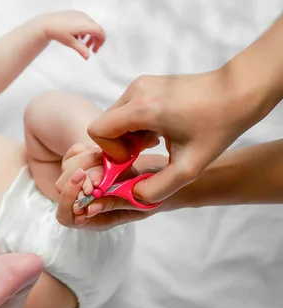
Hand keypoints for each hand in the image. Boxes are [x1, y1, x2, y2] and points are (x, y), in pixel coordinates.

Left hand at [39, 10, 105, 59]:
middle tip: (91, 49)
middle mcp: (85, 18)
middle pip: (96, 29)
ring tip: (83, 44)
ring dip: (90, 35)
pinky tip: (78, 37)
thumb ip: (81, 49)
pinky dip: (85, 30)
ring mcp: (80, 15)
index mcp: (85, 24)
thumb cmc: (58, 31)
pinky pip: (85, 22)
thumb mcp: (70, 43)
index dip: (101, 41)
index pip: (100, 32)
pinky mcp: (76, 14)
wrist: (47, 24)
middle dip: (95, 40)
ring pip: (91, 26)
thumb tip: (88, 57)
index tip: (96, 49)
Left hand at [56, 145, 168, 229]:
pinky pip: (73, 155)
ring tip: (105, 155)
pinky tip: (101, 148)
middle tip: (97, 161)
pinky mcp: (88, 164)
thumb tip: (87, 209)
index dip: (68, 199)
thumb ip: (115, 204)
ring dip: (85, 159)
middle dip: (77, 173)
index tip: (81, 180)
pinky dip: (83, 149)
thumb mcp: (141, 201)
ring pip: (67, 168)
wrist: (168, 174)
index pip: (66, 216)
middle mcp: (87, 201)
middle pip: (62, 187)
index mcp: (96, 218)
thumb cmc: (158, 193)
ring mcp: (86, 181)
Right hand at [87, 70, 248, 202]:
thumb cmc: (217, 125)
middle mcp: (137, 90)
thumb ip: (159, 187)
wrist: (238, 91)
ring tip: (157, 140)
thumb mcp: (190, 166)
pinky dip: (136, 124)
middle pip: (105, 124)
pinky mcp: (147, 83)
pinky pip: (127, 109)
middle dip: (120, 144)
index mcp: (142, 108)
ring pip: (115, 117)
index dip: (110, 150)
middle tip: (149, 150)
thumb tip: (134, 196)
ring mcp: (141, 83)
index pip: (97, 130)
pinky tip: (160, 130)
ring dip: (129, 135)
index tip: (135, 156)